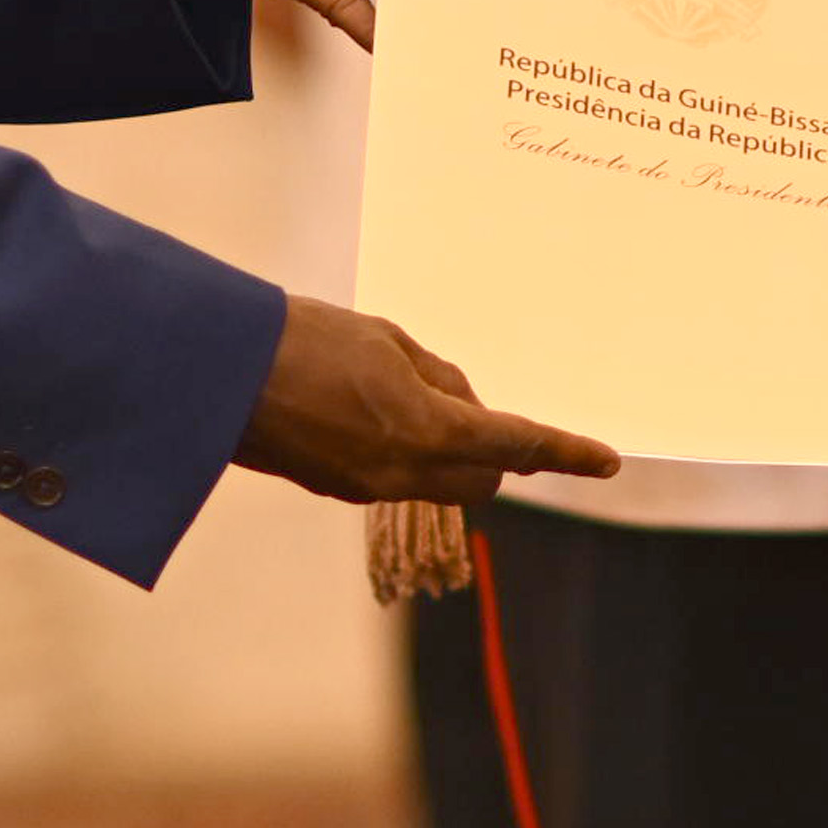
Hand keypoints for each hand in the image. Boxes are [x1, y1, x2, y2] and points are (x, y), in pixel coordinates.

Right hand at [232, 296, 620, 504]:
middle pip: (485, 476)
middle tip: (464, 396)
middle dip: (497, 448)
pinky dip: (411, 451)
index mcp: (425, 429)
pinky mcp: (340, 488)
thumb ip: (440, 377)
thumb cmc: (306, 339)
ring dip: (452, 450)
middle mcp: (403, 471)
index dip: (566, 452)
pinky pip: (401, 477)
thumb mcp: (389, 341)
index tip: (607, 459)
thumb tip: (466, 406)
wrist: (220, 371)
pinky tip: (372, 409)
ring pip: (443, 481)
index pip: (517, 444)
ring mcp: (369, 487)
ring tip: (407, 391)